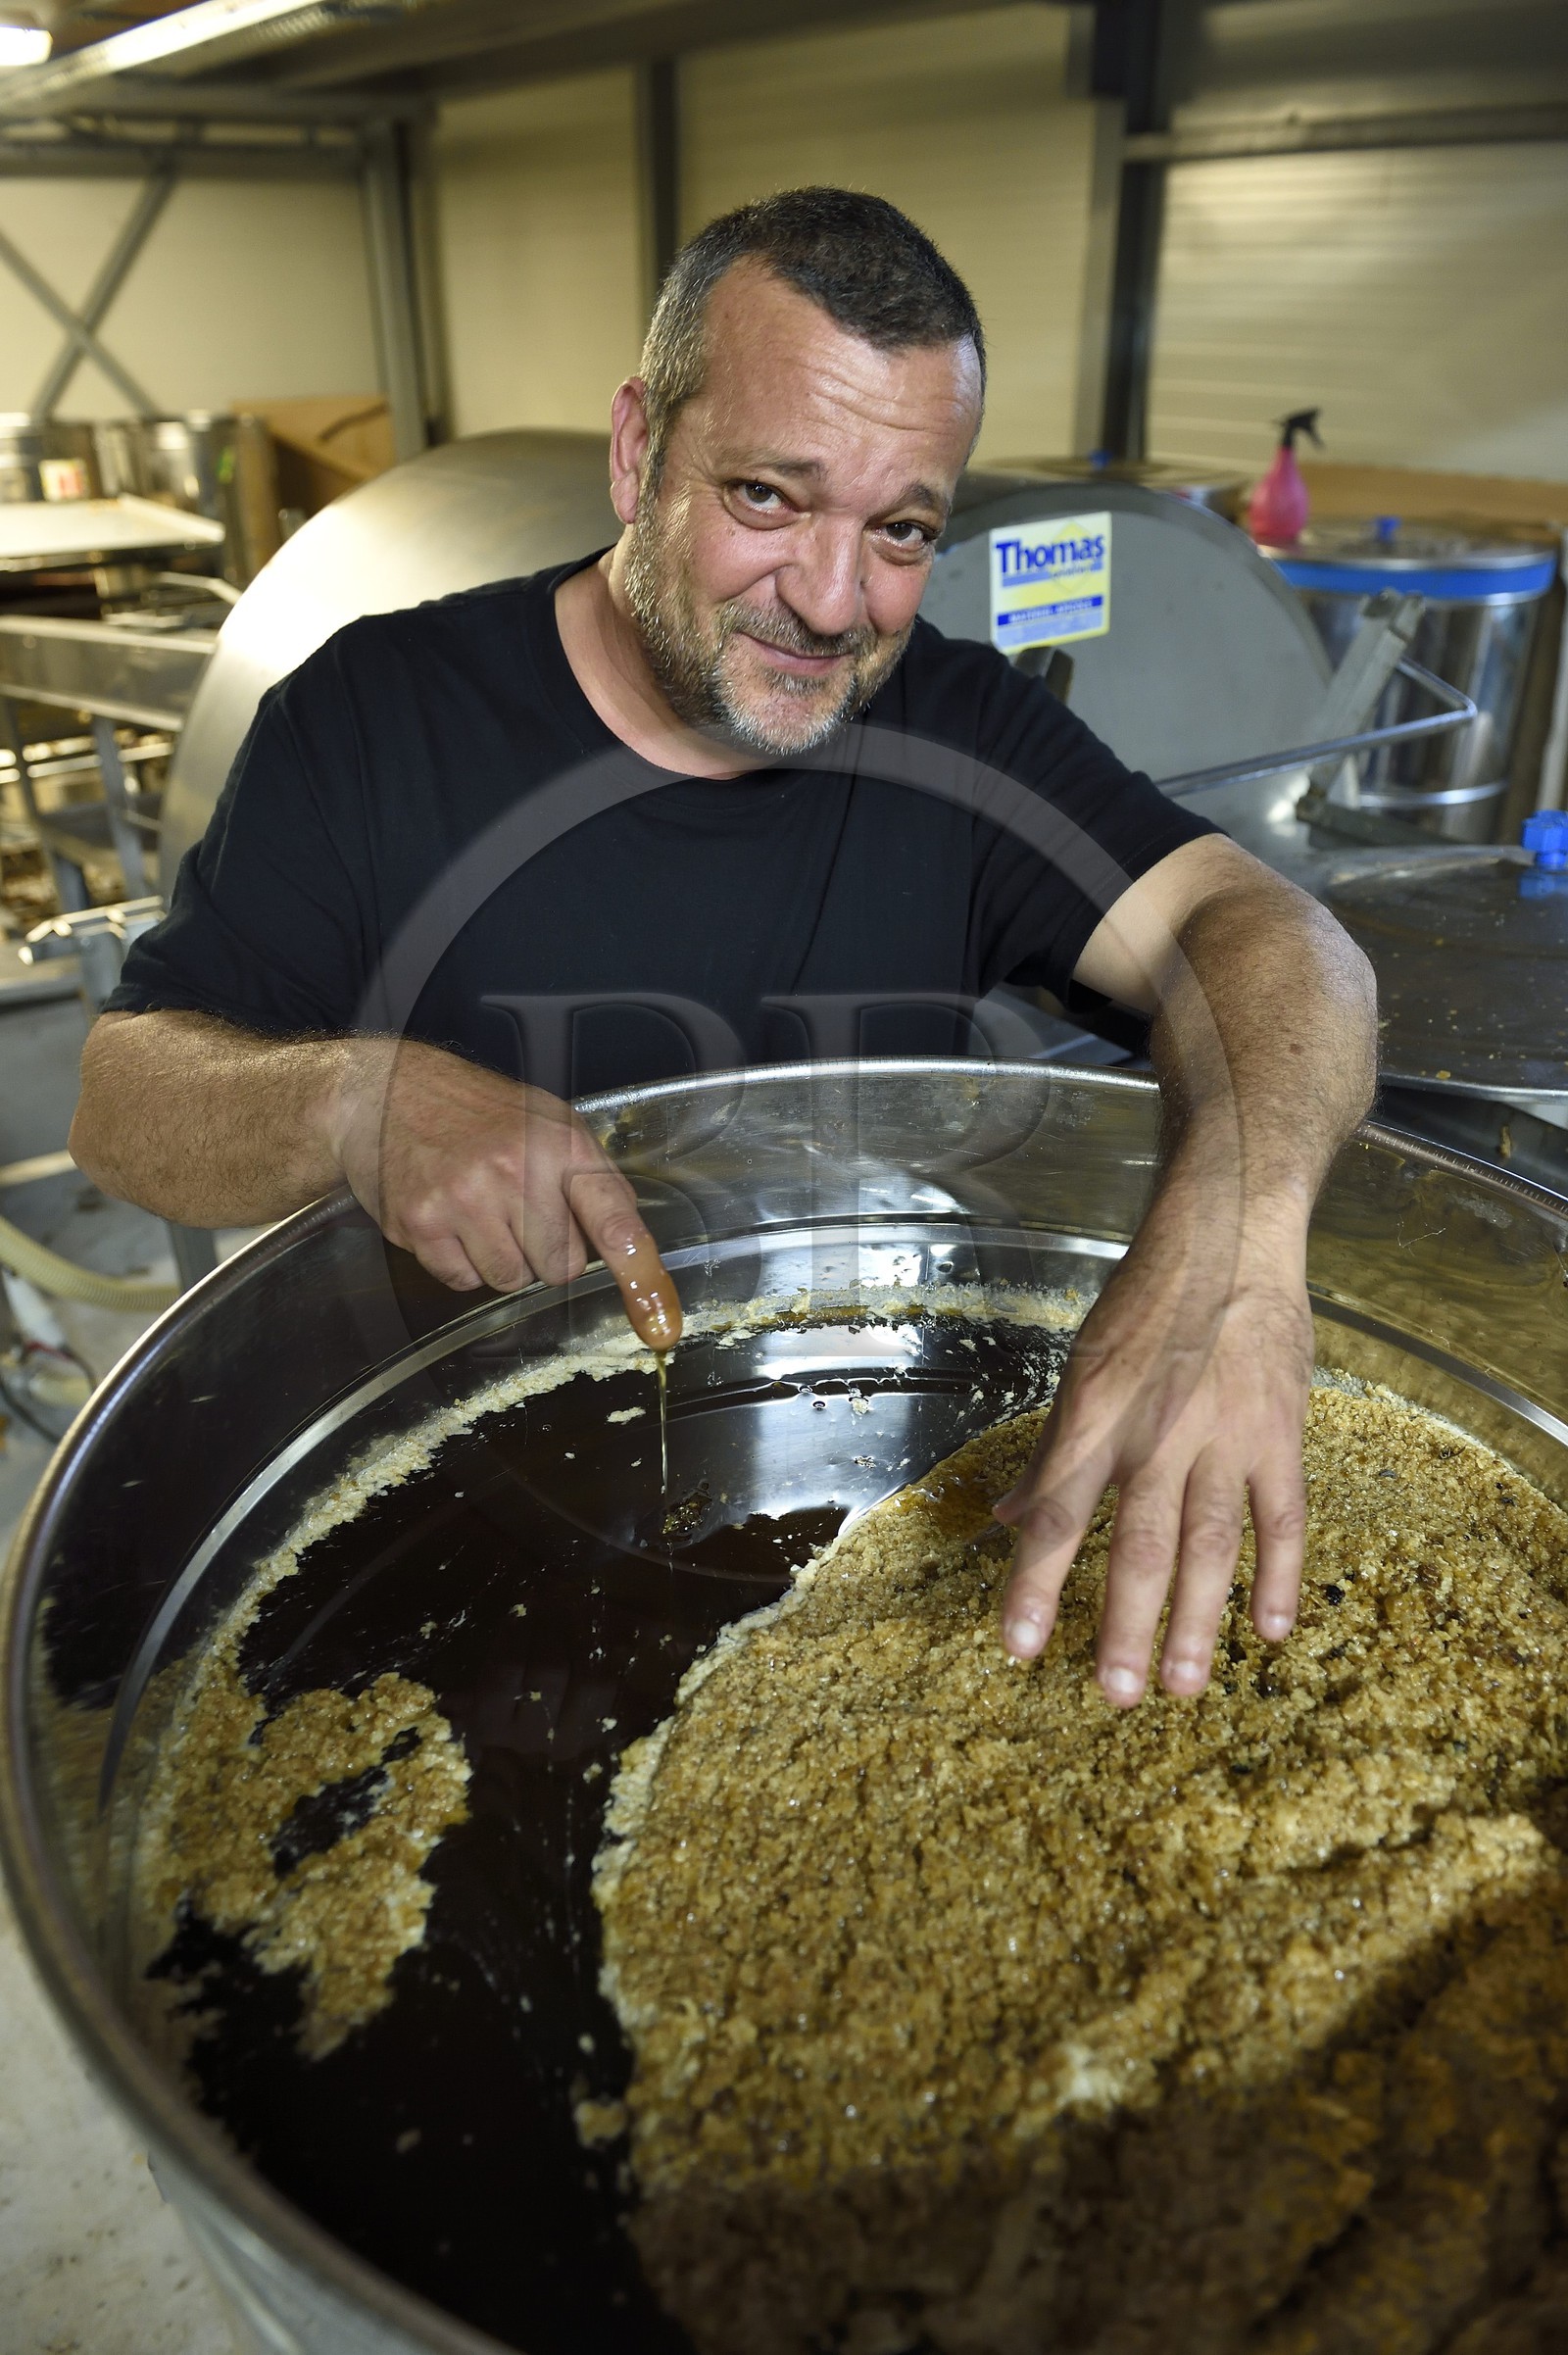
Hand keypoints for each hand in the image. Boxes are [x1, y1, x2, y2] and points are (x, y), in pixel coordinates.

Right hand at [329, 1037, 681, 1349]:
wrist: (387, 1091)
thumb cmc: (477, 1110)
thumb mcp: (550, 1122)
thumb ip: (592, 1180)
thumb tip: (628, 1241)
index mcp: (560, 1144)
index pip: (614, 1222)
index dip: (641, 1276)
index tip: (659, 1321)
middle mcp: (515, 1171)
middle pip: (560, 1268)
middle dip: (547, 1251)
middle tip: (519, 1211)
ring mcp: (464, 1199)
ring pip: (511, 1280)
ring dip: (502, 1259)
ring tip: (482, 1211)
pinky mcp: (420, 1223)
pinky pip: (462, 1282)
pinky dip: (460, 1262)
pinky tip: (450, 1219)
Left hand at [993, 1192, 1313, 1705]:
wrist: (1227, 1239)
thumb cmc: (1144, 1304)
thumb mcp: (1080, 1368)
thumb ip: (1050, 1452)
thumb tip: (1003, 1516)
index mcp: (1096, 1419)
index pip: (1057, 1513)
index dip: (1034, 1583)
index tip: (1018, 1648)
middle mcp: (1156, 1435)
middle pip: (1139, 1543)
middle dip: (1126, 1624)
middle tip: (1115, 1695)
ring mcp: (1225, 1437)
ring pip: (1210, 1543)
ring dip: (1197, 1618)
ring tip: (1184, 1685)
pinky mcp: (1280, 1433)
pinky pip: (1283, 1515)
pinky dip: (1280, 1574)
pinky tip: (1271, 1629)